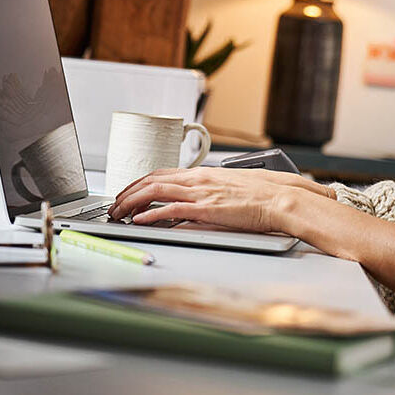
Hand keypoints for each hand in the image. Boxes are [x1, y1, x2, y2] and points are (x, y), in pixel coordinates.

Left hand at [107, 167, 333, 232]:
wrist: (281, 199)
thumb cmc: (263, 195)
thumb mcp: (230, 188)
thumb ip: (209, 193)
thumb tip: (193, 204)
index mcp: (204, 174)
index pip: (162, 173)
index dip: (139, 183)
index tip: (127, 193)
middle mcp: (199, 179)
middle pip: (152, 180)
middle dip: (127, 193)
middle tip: (114, 206)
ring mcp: (202, 193)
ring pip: (155, 192)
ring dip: (131, 203)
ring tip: (118, 214)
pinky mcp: (207, 208)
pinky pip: (171, 210)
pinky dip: (151, 215)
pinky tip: (139, 221)